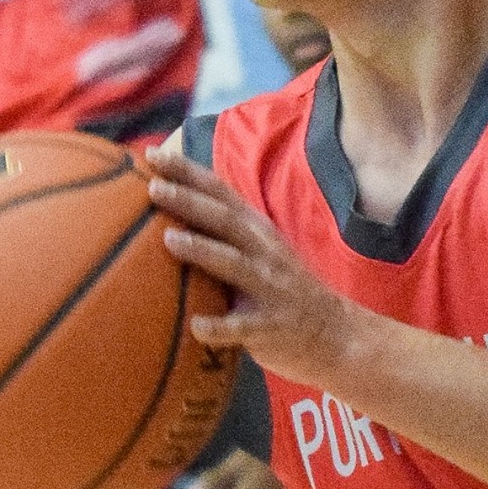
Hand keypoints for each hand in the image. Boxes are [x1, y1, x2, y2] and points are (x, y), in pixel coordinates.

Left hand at [146, 137, 361, 384]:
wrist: (337, 333)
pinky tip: (196, 326)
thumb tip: (167, 210)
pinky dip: (219, 326)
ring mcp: (270, 289)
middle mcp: (265, 252)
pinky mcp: (270, 326)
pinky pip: (242, 326)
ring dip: (202, 250)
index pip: (221, 193)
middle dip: (190, 201)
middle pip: (225, 220)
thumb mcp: (260, 251)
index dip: (187, 172)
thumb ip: (223, 232)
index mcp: (257, 231)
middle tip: (153, 187)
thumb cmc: (283, 290)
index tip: (150, 155)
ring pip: (234, 264)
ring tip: (169, 239)